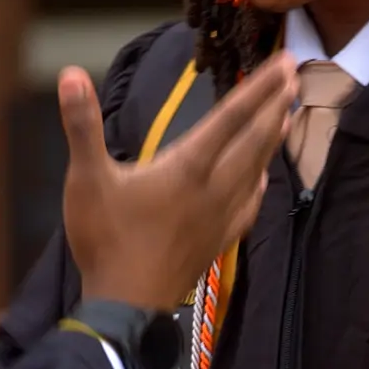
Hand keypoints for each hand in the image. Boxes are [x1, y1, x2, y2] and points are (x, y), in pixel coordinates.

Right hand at [62, 57, 295, 310]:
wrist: (126, 306)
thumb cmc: (105, 240)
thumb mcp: (85, 178)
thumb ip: (82, 125)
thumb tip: (70, 73)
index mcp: (187, 167)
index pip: (230, 117)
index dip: (258, 87)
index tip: (284, 62)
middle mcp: (213, 187)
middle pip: (253, 139)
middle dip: (274, 104)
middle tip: (297, 74)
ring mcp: (220, 217)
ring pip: (256, 169)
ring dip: (272, 139)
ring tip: (286, 114)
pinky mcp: (217, 240)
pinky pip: (249, 205)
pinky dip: (260, 184)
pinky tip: (262, 178)